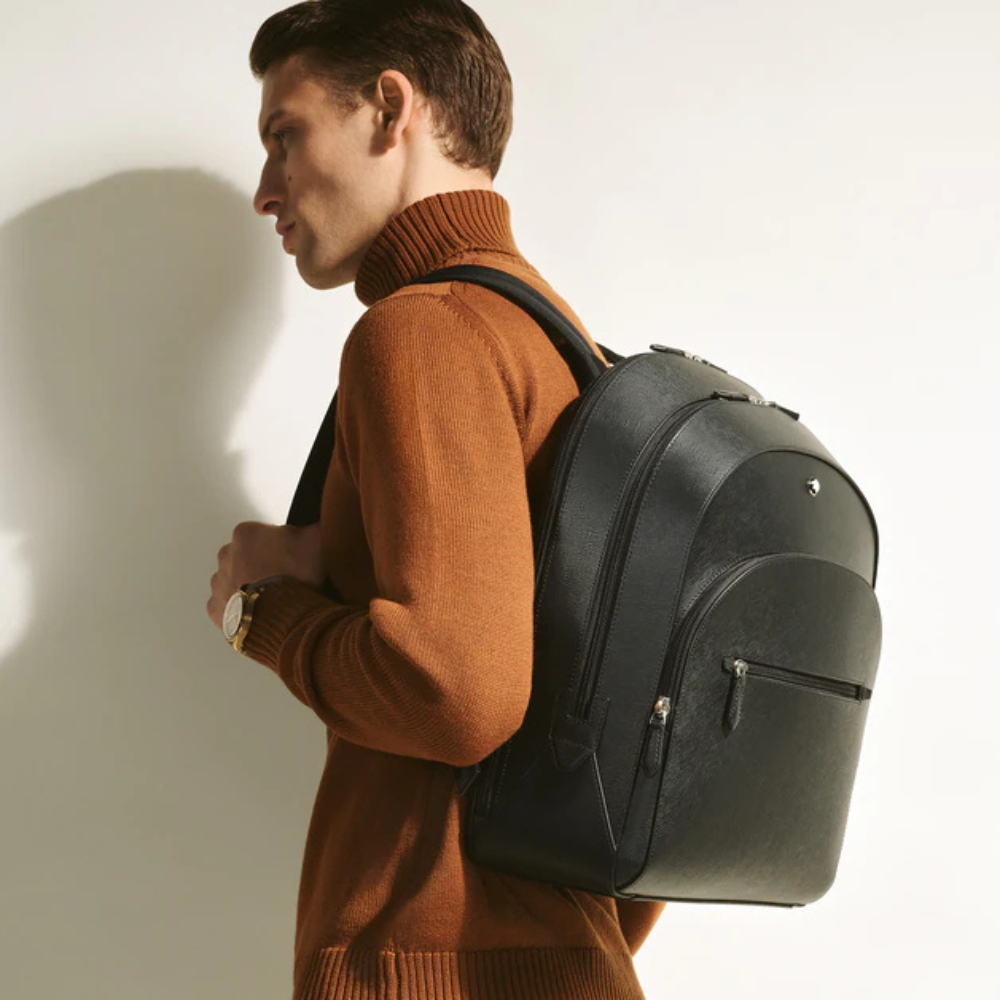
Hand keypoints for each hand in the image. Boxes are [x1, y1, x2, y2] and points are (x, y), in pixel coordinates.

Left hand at [206, 521, 325, 630]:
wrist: (281, 616)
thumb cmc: (294, 577)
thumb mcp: (316, 540)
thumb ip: (317, 526)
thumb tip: (324, 521)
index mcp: (245, 533)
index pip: (265, 534)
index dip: (284, 546)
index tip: (294, 558)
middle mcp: (226, 554)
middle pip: (249, 557)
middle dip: (264, 565)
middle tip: (287, 578)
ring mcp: (219, 582)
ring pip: (237, 581)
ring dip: (251, 586)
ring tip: (275, 598)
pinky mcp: (216, 608)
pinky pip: (229, 606)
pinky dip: (243, 609)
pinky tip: (262, 612)